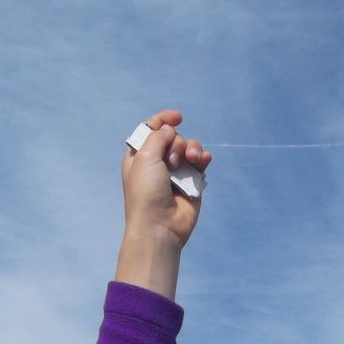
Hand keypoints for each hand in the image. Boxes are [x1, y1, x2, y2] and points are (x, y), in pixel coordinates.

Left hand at [116, 109, 211, 296]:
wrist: (160, 225)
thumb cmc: (146, 191)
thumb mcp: (144, 157)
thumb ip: (158, 136)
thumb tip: (170, 129)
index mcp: (140, 156)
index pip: (152, 130)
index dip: (163, 120)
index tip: (178, 117)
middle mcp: (158, 163)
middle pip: (173, 138)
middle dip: (178, 142)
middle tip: (173, 161)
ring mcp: (176, 173)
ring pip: (189, 148)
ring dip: (193, 149)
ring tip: (192, 160)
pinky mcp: (192, 183)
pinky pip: (201, 164)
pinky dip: (203, 159)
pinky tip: (203, 161)